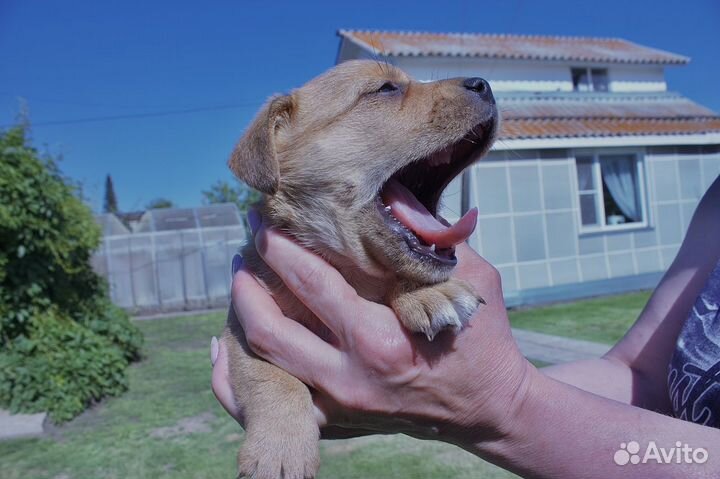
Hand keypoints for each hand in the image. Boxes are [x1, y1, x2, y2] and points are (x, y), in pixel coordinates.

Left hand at [212, 213, 534, 447]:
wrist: (489, 407)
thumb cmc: (481, 336)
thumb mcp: (471, 277)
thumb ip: (430, 235)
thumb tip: (388, 191)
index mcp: (380, 340)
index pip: (312, 285)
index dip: (281, 248)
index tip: (264, 222)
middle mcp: (350, 378)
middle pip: (270, 329)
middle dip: (247, 282)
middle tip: (243, 250)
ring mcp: (338, 405)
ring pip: (261, 365)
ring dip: (240, 319)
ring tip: (239, 282)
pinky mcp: (335, 420)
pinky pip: (269, 404)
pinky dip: (237, 378)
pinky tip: (224, 346)